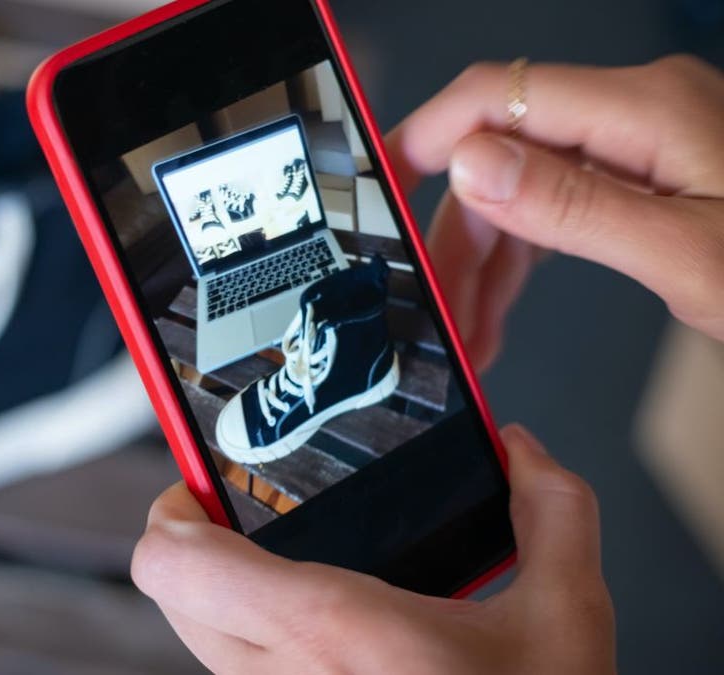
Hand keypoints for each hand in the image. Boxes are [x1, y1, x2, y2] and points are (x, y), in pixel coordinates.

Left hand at [132, 426, 614, 674]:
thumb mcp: (567, 618)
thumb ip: (551, 512)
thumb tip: (521, 450)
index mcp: (330, 628)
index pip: (171, 563)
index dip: (169, 511)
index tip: (204, 487)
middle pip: (168, 593)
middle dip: (194, 544)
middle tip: (242, 516)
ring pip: (200, 640)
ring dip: (222, 597)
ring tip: (285, 569)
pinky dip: (255, 643)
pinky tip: (319, 632)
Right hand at [386, 56, 723, 370]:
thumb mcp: (686, 255)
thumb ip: (575, 207)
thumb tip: (472, 167)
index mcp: (646, 109)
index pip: (495, 97)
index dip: (422, 140)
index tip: (379, 194)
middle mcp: (636, 112)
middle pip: (500, 156)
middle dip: (455, 237)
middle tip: (435, 307)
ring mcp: (639, 141)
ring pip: (520, 187)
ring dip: (482, 260)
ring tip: (466, 330)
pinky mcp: (644, 173)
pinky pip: (555, 204)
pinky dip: (520, 257)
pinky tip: (498, 305)